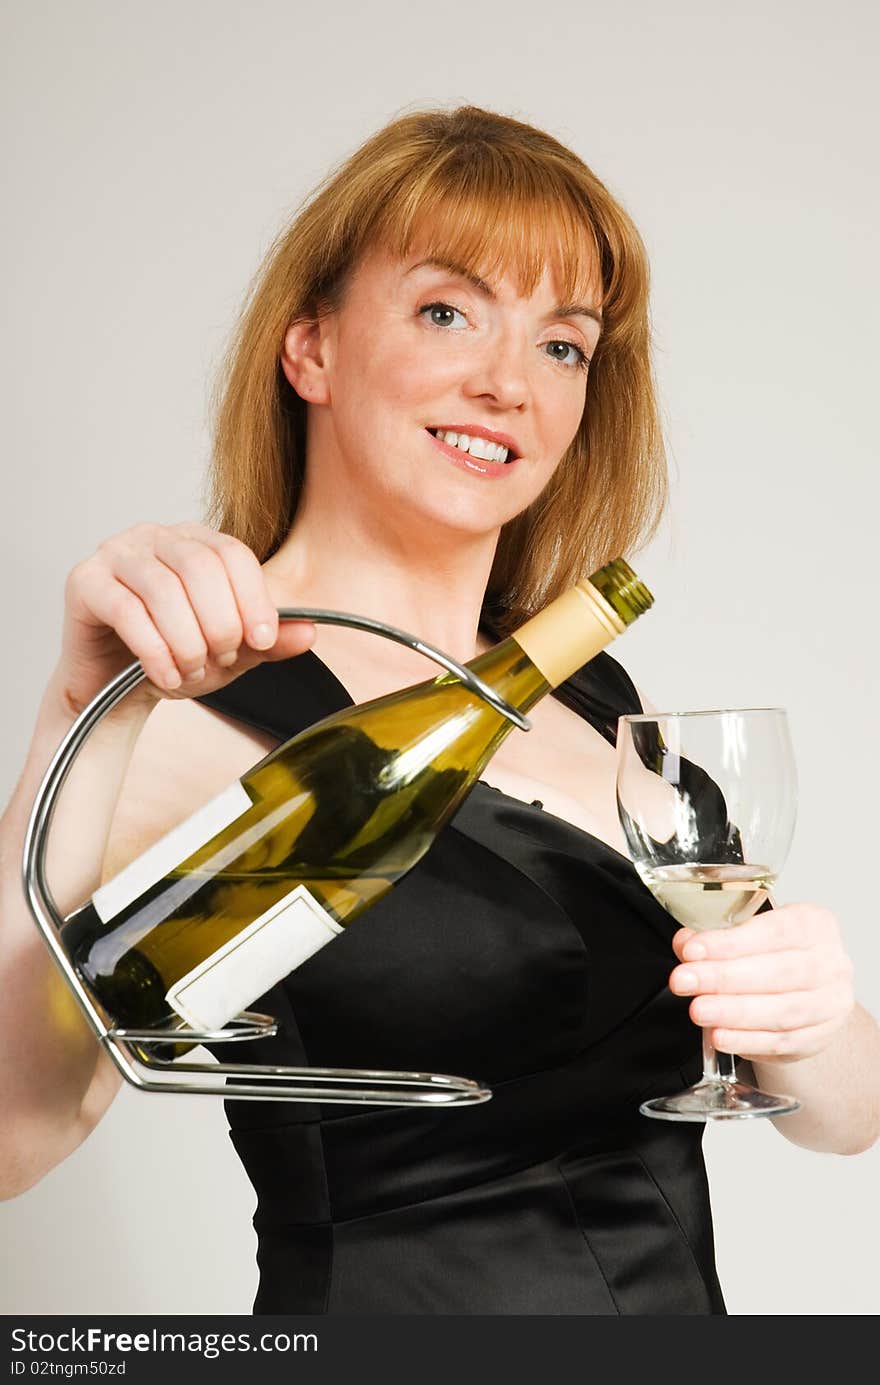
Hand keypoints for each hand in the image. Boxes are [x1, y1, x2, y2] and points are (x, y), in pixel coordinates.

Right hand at [55, 521, 315, 716]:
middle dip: (220, 622)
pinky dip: (154, 651)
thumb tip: (310, 632)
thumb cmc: (173, 658)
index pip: (232, 553)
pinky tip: (166, 677)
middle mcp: (154, 537)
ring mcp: (115, 554)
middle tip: (223, 661)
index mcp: (194, 541)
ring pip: (163, 589)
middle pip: (199, 566)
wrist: (114, 689)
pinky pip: (126, 611)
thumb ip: (269, 640)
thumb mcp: (233, 653)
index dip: (254, 598)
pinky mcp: (84, 581)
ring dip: (186, 641)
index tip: (263, 641)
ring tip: (192, 673)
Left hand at [669, 904, 855, 1062]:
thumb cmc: (775, 954)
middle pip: (777, 973)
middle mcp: (830, 963)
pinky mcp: (819, 1037)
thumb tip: (686, 944)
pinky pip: (781, 1042)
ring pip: (781, 1011)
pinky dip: (746, 1040)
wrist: (807, 990)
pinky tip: (718, 1035)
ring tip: (698, 1010)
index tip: (692, 950)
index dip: (730, 943)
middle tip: (684, 982)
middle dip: (723, 978)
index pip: (773, 931)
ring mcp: (830, 1004)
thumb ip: (716, 937)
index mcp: (814, 924)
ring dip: (733, 1012)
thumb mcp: (748, 933)